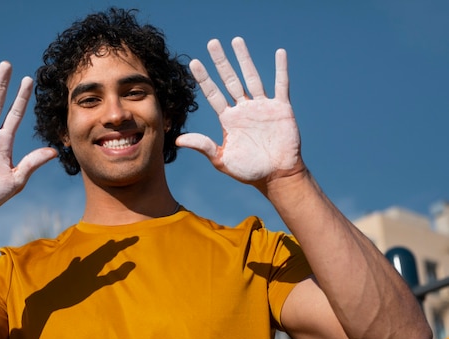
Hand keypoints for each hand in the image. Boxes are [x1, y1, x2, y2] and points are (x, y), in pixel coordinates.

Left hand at [176, 37, 303, 187]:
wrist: (276, 177)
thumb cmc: (249, 171)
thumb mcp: (221, 159)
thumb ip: (202, 146)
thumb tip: (177, 140)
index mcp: (229, 120)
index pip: (213, 94)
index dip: (204, 78)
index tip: (194, 63)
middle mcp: (243, 110)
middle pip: (230, 80)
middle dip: (221, 62)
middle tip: (212, 43)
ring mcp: (262, 107)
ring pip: (252, 77)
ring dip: (244, 59)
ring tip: (236, 41)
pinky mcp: (281, 109)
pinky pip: (281, 85)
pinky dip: (281, 69)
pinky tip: (279, 53)